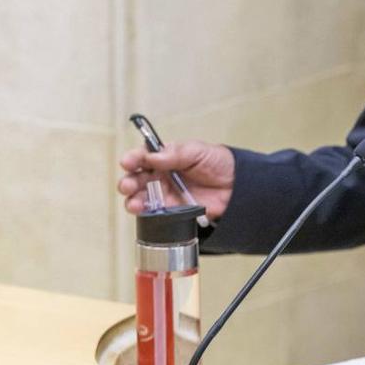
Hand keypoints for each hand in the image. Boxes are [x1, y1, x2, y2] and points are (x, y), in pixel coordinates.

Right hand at [117, 139, 235, 219]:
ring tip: (133, 203)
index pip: (143, 157)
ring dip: (133, 200)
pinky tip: (142, 211)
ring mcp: (165, 194)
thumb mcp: (197, 151)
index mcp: (165, 158)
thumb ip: (175, 153)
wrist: (237, 187)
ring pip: (141, 197)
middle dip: (128, 182)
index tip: (128, 162)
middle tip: (128, 185)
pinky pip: (154, 213)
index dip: (133, 159)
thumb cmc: (217, 163)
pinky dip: (145, 213)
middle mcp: (161, 176)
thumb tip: (152, 156)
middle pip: (137, 179)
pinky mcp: (172, 211)